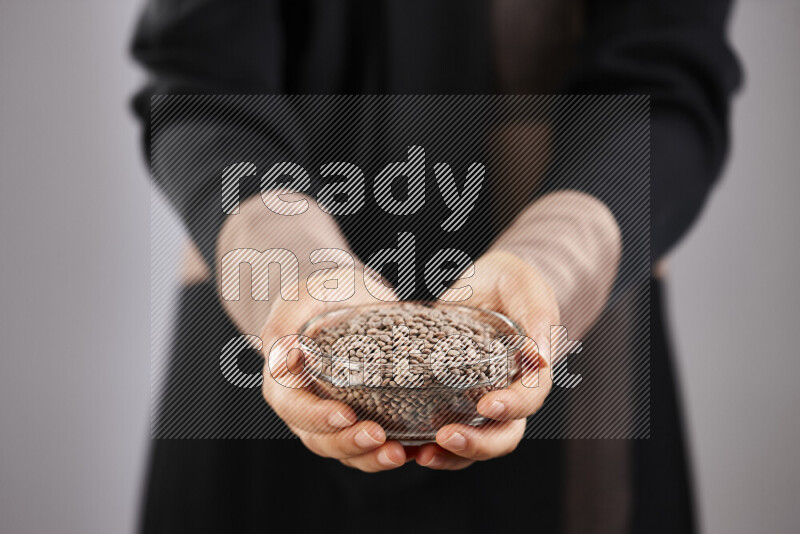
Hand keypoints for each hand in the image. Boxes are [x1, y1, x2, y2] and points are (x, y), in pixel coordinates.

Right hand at [260, 268, 409, 472]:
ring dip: (369, 458)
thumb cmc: (323, 293)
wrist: (350, 298)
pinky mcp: (357, 421)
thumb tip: (283, 353)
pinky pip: (366, 449)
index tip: (346, 414)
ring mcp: (329, 418)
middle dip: (348, 443)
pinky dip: (385, 454)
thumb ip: (289, 320)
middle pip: (318, 439)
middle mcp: (302, 406)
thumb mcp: (304, 295)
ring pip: (342, 451)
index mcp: (283, 379)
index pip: (294, 407)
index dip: (317, 417)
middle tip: (379, 436)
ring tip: (398, 453)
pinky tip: (411, 450)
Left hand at [415, 251, 559, 469]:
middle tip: (447, 437)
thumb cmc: (510, 280)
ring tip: (423, 454)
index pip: (530, 399)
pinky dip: (432, 444)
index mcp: (532, 370)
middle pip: (504, 434)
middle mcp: (510, 392)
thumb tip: (543, 356)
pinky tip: (409, 445)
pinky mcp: (454, 399)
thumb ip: (538, 312)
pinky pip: (449, 431)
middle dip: (479, 443)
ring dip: (453, 454)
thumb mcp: (524, 283)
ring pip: (477, 441)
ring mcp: (482, 399)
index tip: (486, 405)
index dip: (512, 407)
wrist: (483, 282)